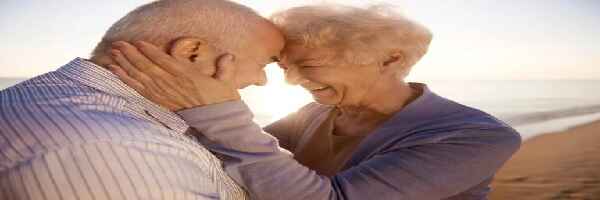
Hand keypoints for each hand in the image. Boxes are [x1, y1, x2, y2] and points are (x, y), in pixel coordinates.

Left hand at [108, 41, 240, 110]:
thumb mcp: (227, 84)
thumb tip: (228, 56)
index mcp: (188, 77)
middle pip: (148, 67)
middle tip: (119, 44)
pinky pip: (140, 90)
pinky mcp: (161, 104)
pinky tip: (116, 72)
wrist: (217, 126)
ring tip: (113, 54)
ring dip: (126, 64)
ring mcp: (165, 95)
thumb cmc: (222, 104)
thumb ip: (225, 69)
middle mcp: (173, 85)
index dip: (151, 51)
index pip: (165, 61)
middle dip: (132, 54)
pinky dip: (126, 80)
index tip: (139, 42)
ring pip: (141, 77)